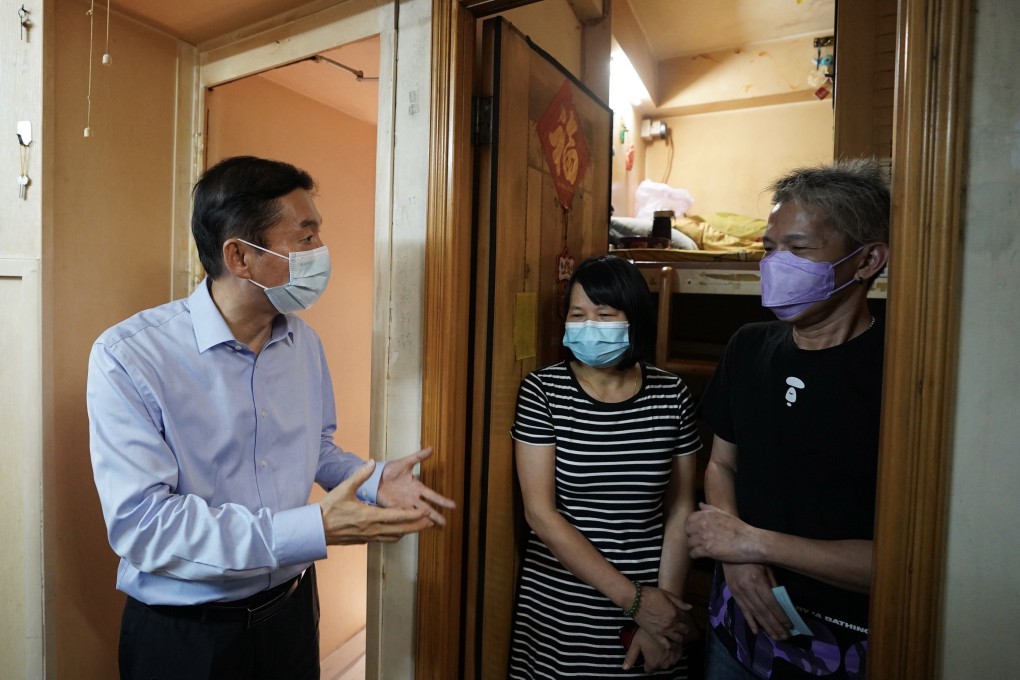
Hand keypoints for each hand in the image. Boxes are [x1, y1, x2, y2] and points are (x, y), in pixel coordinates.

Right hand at [320, 460, 435, 543]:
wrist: (315, 530)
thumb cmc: (329, 509)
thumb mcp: (344, 489)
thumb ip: (360, 475)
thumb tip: (371, 462)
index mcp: (370, 516)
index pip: (397, 517)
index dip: (413, 516)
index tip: (426, 513)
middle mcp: (372, 529)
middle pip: (400, 530)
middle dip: (417, 526)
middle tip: (431, 522)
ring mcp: (368, 537)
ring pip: (394, 537)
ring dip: (408, 532)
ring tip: (418, 528)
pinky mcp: (364, 540)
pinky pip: (384, 539)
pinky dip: (395, 535)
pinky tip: (397, 532)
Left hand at [376, 447, 455, 525]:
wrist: (375, 477)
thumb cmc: (391, 470)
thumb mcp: (406, 462)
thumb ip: (418, 457)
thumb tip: (431, 448)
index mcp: (417, 487)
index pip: (433, 496)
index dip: (442, 501)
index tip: (453, 506)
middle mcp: (413, 497)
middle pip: (427, 508)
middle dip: (436, 515)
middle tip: (445, 523)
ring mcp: (404, 504)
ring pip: (417, 514)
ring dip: (424, 520)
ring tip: (433, 526)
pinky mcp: (394, 508)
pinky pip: (404, 516)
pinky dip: (410, 521)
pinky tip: (415, 527)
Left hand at [625, 626, 682, 671]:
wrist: (662, 622)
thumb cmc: (647, 632)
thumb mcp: (636, 643)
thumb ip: (631, 657)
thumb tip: (625, 667)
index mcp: (653, 663)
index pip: (649, 670)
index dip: (646, 662)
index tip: (646, 655)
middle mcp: (664, 663)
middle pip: (658, 666)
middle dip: (655, 659)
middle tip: (652, 647)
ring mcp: (673, 658)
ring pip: (667, 661)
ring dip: (664, 656)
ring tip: (659, 644)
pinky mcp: (680, 652)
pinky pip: (675, 656)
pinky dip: (672, 652)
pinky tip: (667, 643)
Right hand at [631, 585, 690, 647]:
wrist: (634, 600)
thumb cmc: (649, 594)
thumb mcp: (666, 594)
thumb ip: (679, 602)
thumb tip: (690, 607)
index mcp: (675, 612)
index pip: (686, 619)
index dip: (685, 618)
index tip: (683, 618)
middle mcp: (671, 623)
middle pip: (684, 630)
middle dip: (684, 629)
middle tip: (681, 628)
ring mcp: (663, 631)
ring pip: (678, 639)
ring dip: (679, 637)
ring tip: (677, 635)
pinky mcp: (655, 635)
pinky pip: (666, 645)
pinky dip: (671, 645)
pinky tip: (670, 643)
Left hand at [686, 503, 763, 563]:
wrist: (749, 542)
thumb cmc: (739, 528)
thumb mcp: (725, 514)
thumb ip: (710, 509)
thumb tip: (700, 505)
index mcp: (706, 515)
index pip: (688, 519)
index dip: (691, 526)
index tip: (695, 531)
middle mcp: (703, 525)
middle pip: (687, 531)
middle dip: (691, 536)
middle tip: (698, 540)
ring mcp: (704, 538)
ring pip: (689, 543)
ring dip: (694, 546)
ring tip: (700, 548)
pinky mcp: (707, 550)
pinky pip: (693, 553)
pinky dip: (695, 555)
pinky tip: (701, 555)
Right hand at [722, 562, 791, 639]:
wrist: (727, 548)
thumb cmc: (752, 555)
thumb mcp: (766, 566)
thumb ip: (773, 584)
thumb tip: (781, 601)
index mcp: (757, 580)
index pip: (771, 603)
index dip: (781, 616)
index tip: (790, 626)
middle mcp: (747, 589)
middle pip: (763, 611)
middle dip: (775, 626)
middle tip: (785, 637)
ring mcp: (738, 592)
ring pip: (754, 613)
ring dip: (765, 627)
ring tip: (775, 637)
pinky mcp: (733, 594)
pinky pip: (743, 610)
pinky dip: (750, 621)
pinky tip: (756, 631)